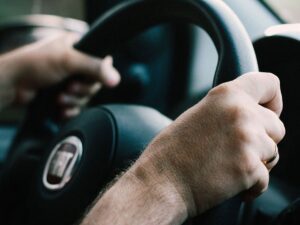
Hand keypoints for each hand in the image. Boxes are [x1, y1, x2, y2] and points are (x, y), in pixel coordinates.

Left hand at [0, 33, 119, 116]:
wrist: (12, 85)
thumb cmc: (35, 64)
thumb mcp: (68, 60)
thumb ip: (94, 67)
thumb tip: (116, 79)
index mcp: (77, 48)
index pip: (101, 63)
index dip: (97, 75)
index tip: (86, 79)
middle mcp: (75, 64)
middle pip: (94, 83)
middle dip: (82, 90)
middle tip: (69, 88)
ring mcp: (68, 81)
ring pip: (85, 97)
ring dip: (74, 101)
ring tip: (60, 98)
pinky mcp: (63, 95)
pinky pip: (76, 107)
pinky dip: (70, 110)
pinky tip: (61, 110)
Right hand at [134, 72, 284, 215]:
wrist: (160, 181)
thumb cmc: (172, 152)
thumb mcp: (198, 115)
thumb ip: (226, 111)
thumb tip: (249, 117)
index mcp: (226, 95)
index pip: (269, 84)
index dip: (273, 101)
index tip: (268, 113)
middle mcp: (241, 113)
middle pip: (277, 126)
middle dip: (263, 140)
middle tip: (238, 150)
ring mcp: (247, 140)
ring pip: (273, 153)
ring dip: (257, 162)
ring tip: (229, 167)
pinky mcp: (249, 168)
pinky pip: (265, 178)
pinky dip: (251, 185)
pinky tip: (229, 183)